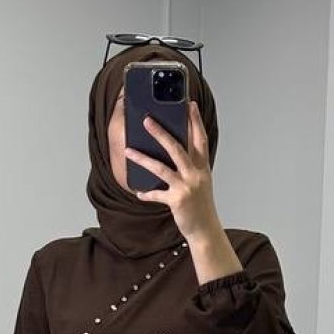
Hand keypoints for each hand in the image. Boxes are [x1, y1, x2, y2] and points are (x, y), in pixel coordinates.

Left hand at [126, 99, 219, 243]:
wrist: (205, 229)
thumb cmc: (200, 204)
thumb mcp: (199, 181)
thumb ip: (190, 165)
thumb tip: (170, 150)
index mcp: (202, 167)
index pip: (200, 139)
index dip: (195, 121)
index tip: (190, 105)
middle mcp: (195, 174)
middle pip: (176, 148)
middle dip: (160, 133)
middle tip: (146, 120)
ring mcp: (186, 187)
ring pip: (161, 168)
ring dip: (143, 159)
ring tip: (128, 150)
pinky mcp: (177, 201)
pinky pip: (156, 194)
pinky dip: (146, 193)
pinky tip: (138, 192)